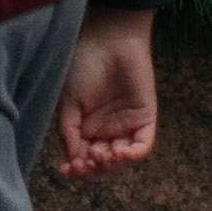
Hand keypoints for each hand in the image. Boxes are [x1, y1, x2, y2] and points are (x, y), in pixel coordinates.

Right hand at [52, 6, 161, 174]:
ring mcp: (127, 125)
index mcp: (87, 128)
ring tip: (99, 154)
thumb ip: (70, 133)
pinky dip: (132, 155)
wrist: (106, 40)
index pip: (84, 158)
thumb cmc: (83, 65)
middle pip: (103, 164)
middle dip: (93, 168)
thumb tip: (73, 161)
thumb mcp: (69, 103)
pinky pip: (143, 146)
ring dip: (111, 164)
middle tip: (85, 161)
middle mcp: (108, 130)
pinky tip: (119, 153)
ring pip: (122, 159)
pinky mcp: (145, 118)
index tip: (66, 170)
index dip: (77, 168)